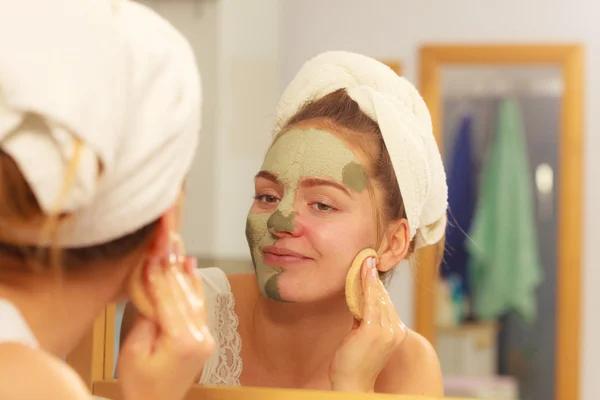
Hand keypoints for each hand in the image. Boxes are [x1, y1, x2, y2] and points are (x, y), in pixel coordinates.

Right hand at [118, 255, 214, 399]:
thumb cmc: (139, 383)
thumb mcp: (132, 352)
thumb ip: (146, 319)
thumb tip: (153, 291)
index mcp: (182, 342)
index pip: (168, 301)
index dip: (158, 278)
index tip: (150, 257)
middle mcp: (200, 338)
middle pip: (183, 297)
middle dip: (172, 270)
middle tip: (165, 245)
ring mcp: (206, 338)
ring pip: (194, 299)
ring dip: (185, 274)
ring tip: (180, 250)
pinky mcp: (205, 337)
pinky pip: (200, 307)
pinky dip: (195, 287)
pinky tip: (191, 268)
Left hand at [329, 256, 407, 391]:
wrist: (351, 383)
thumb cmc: (354, 362)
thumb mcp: (362, 336)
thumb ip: (365, 319)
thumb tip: (358, 301)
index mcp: (397, 333)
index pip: (387, 304)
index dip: (378, 286)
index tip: (371, 269)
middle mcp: (396, 331)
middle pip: (384, 298)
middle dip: (374, 279)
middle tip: (367, 259)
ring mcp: (387, 332)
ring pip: (378, 298)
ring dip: (370, 278)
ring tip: (365, 262)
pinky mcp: (374, 330)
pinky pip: (370, 301)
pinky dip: (367, 284)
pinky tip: (364, 272)